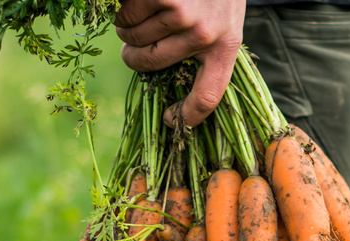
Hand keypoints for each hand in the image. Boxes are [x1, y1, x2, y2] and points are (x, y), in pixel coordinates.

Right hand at [115, 0, 244, 127]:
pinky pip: (126, 13)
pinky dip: (124, 6)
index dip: (186, 115)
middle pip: (148, 62)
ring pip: (131, 36)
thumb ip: (203, 47)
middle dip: (131, 53)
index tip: (168, 119)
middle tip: (132, 41)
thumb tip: (163, 83)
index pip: (209, 95)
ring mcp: (183, 15)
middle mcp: (205, 35)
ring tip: (143, 9)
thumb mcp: (224, 18)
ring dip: (126, 25)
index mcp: (225, 46)